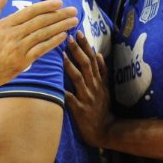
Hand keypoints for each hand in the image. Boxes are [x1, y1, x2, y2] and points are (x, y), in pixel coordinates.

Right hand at [0, 0, 78, 85]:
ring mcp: (18, 48)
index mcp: (5, 24)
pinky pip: (41, 49)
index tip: (59, 2)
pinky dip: (53, 42)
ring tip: (73, 21)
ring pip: (43, 34)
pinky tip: (63, 36)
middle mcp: (12, 34)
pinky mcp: (22, 61)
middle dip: (59, 15)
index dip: (45, 6)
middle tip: (73, 10)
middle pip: (40, 22)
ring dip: (60, 27)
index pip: (29, 12)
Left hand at [63, 31, 112, 147]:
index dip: (86, 45)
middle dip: (78, 51)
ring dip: (71, 66)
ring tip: (62, 55)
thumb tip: (98, 53)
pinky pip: (71, 99)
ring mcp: (87, 98)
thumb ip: (102, 71)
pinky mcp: (80, 110)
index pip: (93, 59)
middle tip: (69, 38)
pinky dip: (64, 92)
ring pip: (79, 79)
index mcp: (99, 81)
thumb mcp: (106, 88)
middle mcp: (94, 86)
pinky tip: (56, 85)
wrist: (105, 130)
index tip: (78, 32)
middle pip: (87, 65)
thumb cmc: (102, 108)